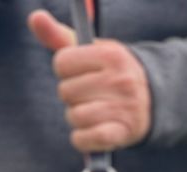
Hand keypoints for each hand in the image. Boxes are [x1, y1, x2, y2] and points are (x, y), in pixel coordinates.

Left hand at [28, 9, 150, 152]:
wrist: (152, 101)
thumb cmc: (111, 73)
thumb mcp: (90, 51)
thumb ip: (59, 36)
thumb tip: (34, 17)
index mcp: (110, 55)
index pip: (62, 63)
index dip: (65, 71)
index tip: (80, 73)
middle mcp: (119, 80)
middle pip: (65, 92)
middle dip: (72, 96)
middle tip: (89, 95)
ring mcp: (122, 108)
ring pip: (73, 116)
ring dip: (77, 119)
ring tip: (92, 113)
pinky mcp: (121, 134)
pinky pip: (84, 139)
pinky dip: (82, 139)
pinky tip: (90, 133)